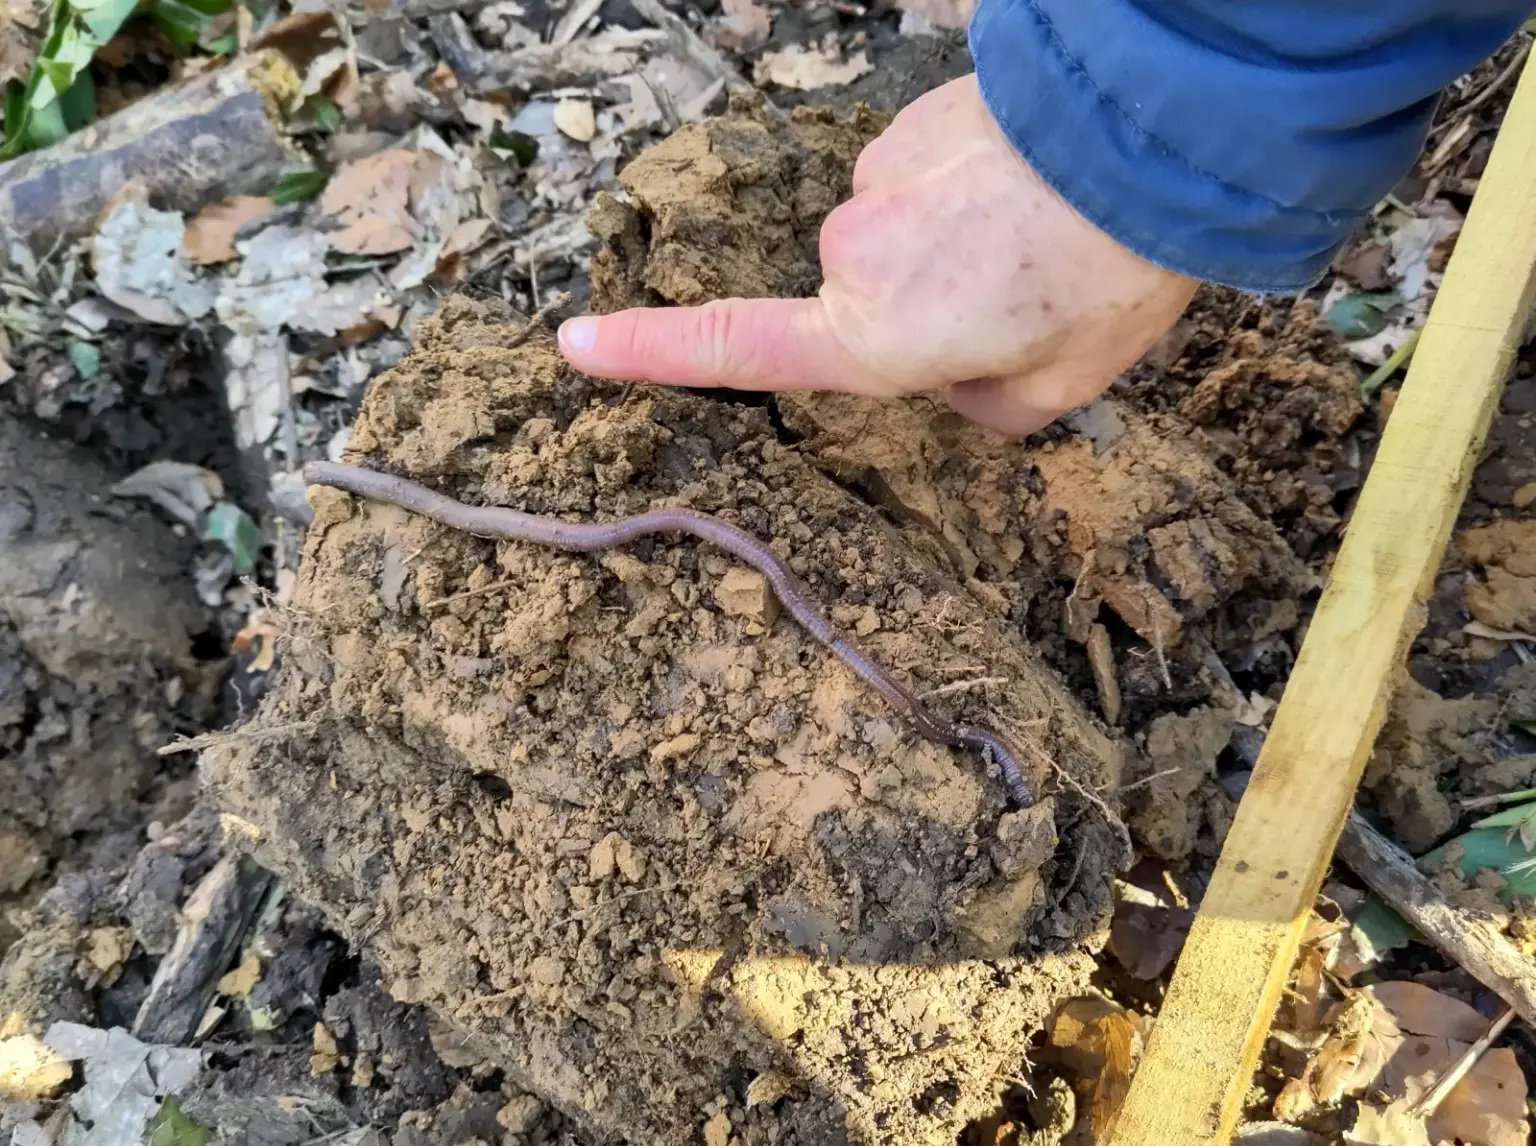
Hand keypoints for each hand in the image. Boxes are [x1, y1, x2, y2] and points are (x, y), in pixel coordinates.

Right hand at [557, 74, 1197, 435]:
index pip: (737, 347)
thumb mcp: (1058, 390)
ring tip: (1035, 238)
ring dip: (945, 243)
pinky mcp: (907, 123)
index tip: (574, 346)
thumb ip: (985, 411)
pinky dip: (956, 191)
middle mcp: (850, 252)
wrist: (1154, 136)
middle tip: (1023, 300)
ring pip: (889, 231)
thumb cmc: (1104, 279)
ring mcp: (874, 179)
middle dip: (922, 309)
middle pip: (855, 296)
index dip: (651, 354)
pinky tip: (1024, 187)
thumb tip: (955, 382)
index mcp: (874, 333)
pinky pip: (915, 177)